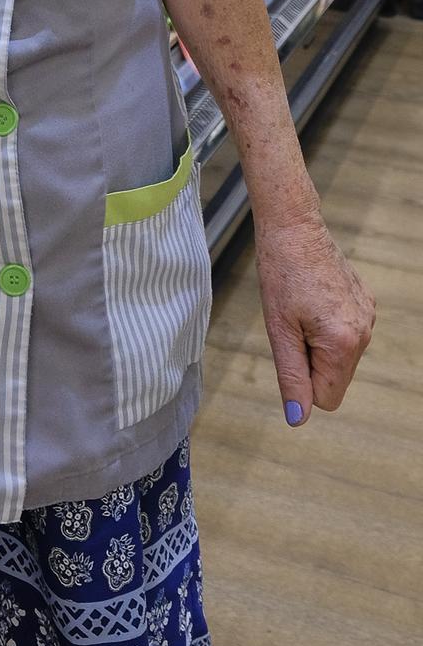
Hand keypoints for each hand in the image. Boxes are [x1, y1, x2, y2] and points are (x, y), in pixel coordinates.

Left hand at [253, 210, 374, 425]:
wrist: (294, 227)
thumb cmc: (281, 273)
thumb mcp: (279, 330)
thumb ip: (291, 377)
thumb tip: (298, 418)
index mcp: (343, 343)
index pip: (327, 398)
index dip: (302, 382)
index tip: (289, 347)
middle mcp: (364, 332)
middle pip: (336, 379)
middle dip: (311, 362)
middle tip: (292, 326)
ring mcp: (368, 316)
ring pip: (341, 357)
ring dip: (319, 344)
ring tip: (302, 310)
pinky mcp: (366, 303)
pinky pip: (346, 334)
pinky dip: (328, 326)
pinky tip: (314, 299)